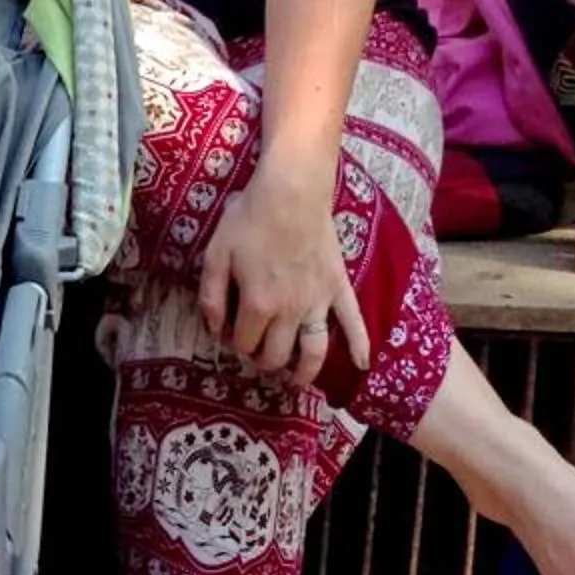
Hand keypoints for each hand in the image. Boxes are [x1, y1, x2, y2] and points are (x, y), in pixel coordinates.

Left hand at [198, 168, 369, 388]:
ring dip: (305, 371)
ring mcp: (318, 302)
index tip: (231, 336)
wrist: (291, 192)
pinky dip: (360, 345)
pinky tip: (362, 366)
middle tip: (260, 359)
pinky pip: (353, 321)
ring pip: (314, 350)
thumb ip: (212, 296)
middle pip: (277, 354)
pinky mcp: (339, 287)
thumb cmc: (249, 219)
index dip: (234, 344)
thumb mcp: (216, 254)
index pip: (244, 342)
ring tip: (297, 382)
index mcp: (257, 305)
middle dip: (265, 362)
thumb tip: (214, 328)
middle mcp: (289, 311)